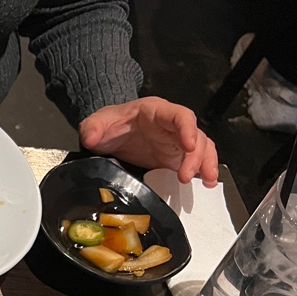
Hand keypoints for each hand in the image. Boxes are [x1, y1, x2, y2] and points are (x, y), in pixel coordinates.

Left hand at [79, 97, 218, 186]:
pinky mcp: (175, 157)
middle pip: (196, 135)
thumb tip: (90, 136)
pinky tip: (206, 183)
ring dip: (205, 163)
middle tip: (185, 176)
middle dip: (196, 155)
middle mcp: (172, 125)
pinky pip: (195, 160)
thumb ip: (93, 128)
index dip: (187, 129)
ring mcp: (176, 141)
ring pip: (201, 147)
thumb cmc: (110, 124)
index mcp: (157, 111)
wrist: (110, 132)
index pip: (179, 115)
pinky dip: (202, 170)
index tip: (188, 145)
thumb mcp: (97, 123)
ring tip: (206, 181)